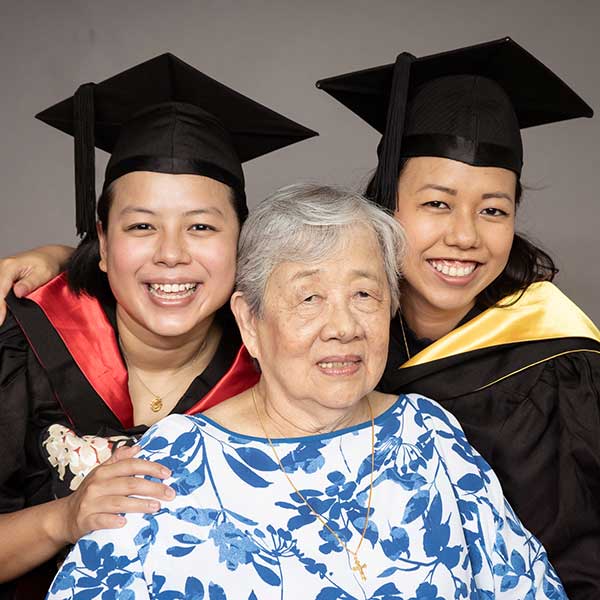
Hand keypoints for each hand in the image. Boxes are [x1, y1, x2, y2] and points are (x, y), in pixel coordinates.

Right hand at [0, 244, 72, 323]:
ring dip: (0, 304)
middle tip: (1, 322)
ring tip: (2, 317)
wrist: (50, 256)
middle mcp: (2, 267)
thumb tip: (18, 293)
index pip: (0, 291)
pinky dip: (1, 299)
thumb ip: (30, 283)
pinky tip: (3, 309)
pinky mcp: (2, 275)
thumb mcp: (44, 273)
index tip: (0, 321)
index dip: (0, 307)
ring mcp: (1, 270)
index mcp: (10, 266)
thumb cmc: (49, 263)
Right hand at [57, 445, 174, 544]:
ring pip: (119, 502)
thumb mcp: (102, 472)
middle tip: (170, 494)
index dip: (151, 468)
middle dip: (153, 488)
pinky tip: (125, 523)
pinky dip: (113, 521)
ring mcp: (90, 503)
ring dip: (139, 504)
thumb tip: (137, 447)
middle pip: (130, 484)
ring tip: (156, 506)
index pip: (131, 465)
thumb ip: (119, 460)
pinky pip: (101, 520)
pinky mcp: (85, 520)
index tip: (167, 474)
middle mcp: (97, 485)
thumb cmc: (90, 493)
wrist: (64, 516)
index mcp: (104, 471)